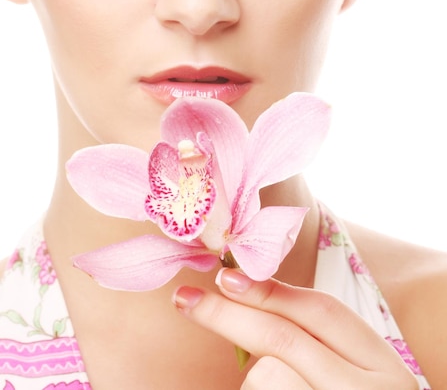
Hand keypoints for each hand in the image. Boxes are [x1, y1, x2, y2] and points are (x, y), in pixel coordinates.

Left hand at [173, 268, 418, 388]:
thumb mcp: (356, 367)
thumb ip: (316, 336)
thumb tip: (245, 291)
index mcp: (381, 363)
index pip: (321, 311)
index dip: (268, 290)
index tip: (226, 277)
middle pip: (282, 338)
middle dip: (228, 314)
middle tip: (185, 300)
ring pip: (265, 374)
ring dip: (256, 376)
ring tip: (283, 384)